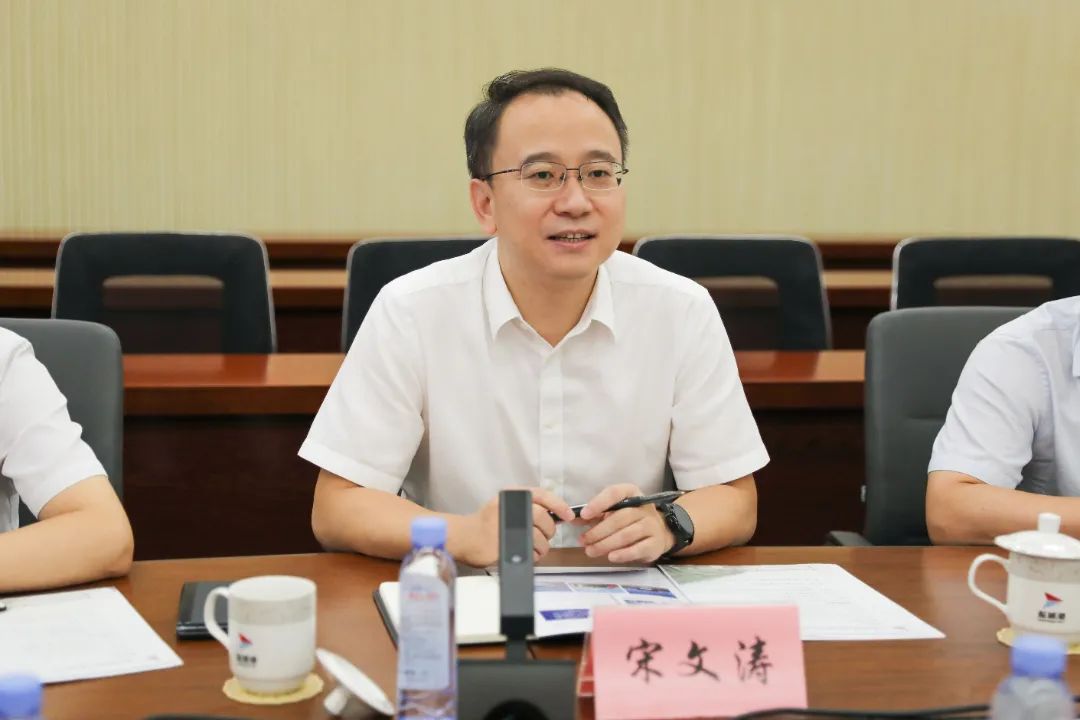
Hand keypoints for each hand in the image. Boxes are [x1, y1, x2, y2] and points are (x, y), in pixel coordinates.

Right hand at [457, 488, 574, 566]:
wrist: (464, 537)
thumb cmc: (486, 523)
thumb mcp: (504, 505)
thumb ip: (527, 506)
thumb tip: (556, 514)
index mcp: (512, 496)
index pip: (542, 495)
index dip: (559, 505)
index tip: (568, 515)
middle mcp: (510, 507)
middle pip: (544, 518)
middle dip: (549, 530)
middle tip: (545, 536)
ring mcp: (508, 526)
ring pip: (540, 538)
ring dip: (542, 547)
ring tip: (534, 548)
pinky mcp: (507, 544)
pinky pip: (531, 552)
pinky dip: (533, 556)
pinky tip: (524, 553)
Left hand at [579, 484, 675, 563]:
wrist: (658, 532)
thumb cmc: (630, 519)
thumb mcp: (613, 511)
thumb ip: (593, 514)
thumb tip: (573, 519)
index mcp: (631, 493)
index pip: (614, 493)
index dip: (598, 503)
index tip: (584, 515)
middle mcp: (644, 508)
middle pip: (619, 518)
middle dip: (598, 531)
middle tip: (583, 540)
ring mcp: (652, 525)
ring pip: (626, 535)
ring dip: (605, 544)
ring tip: (591, 550)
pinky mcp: (655, 544)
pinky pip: (638, 549)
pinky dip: (622, 554)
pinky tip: (610, 557)